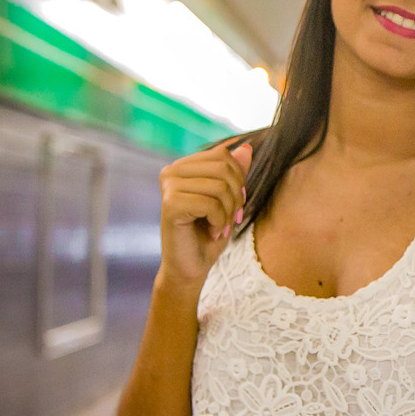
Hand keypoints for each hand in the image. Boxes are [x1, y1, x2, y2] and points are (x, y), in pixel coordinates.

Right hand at [157, 142, 251, 287]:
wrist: (190, 267)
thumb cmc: (208, 233)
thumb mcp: (228, 200)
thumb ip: (234, 173)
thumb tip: (246, 148)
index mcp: (184, 166)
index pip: (224, 155)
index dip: (239, 180)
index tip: (235, 205)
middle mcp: (171, 171)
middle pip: (224, 169)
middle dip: (236, 197)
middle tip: (231, 219)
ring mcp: (168, 186)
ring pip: (220, 187)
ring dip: (228, 213)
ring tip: (220, 227)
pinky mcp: (170, 204)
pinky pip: (211, 204)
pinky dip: (220, 222)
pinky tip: (212, 232)